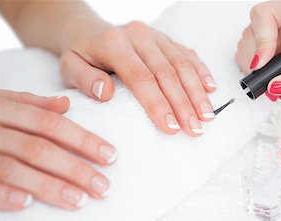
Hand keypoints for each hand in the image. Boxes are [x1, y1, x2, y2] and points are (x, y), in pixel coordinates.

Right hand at [0, 89, 116, 210]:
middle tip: (104, 188)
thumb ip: (28, 104)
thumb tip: (66, 105)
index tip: (112, 156)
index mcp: (0, 107)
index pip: (50, 124)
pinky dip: (2, 193)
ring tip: (79, 201)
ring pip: (14, 166)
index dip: (83, 139)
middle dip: (75, 168)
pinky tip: (26, 204)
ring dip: (48, 185)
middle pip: (38, 147)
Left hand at [59, 18, 216, 136]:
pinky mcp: (167, 39)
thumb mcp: (69, 67)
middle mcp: (139, 36)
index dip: (158, 104)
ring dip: (197, 92)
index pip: (140, 77)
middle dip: (183, 104)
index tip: (170, 128)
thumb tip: (107, 93)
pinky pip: (188, 54)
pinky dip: (201, 72)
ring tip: (207, 116)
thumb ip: (85, 80)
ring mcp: (156, 36)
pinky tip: (211, 89)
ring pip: (182, 64)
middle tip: (195, 129)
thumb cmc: (81, 56)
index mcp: (114, 43)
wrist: (89, 32)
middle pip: (167, 73)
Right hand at [236, 1, 280, 99]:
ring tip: (270, 78)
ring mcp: (272, 31)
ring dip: (251, 63)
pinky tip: (267, 76)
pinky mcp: (265, 45)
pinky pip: (247, 53)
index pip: (265, 15)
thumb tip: (273, 85)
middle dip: (254, 55)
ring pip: (246, 41)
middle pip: (251, 29)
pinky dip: (251, 68)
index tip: (262, 63)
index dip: (260, 39)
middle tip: (266, 75)